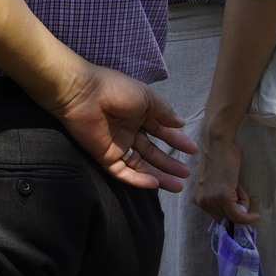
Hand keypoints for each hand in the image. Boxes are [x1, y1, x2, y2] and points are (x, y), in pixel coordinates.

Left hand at [49, 64, 196, 191]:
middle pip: (151, 152)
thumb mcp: (146, 97)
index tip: (192, 150)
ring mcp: (115, 145)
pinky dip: (138, 179)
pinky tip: (155, 184)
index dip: (175, 141)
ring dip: (159, 176)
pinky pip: (122, 172)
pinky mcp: (104, 156)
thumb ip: (163, 111)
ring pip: (140, 165)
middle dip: (169, 163)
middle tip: (186, 173)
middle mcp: (127, 131)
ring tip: (178, 185)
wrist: (83, 94)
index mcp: (137, 115)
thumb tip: (180, 123)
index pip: (159, 132)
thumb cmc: (115, 89)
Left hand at [189, 138, 258, 224]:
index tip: (245, 208)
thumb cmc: (221, 160)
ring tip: (242, 187)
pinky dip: (248, 218)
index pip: (218, 217)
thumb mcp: (219, 183)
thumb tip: (243, 212)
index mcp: (197, 199)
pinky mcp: (223, 197)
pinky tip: (257, 216)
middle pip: (226, 218)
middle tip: (251, 198)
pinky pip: (238, 216)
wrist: (218, 144)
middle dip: (240, 210)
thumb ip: (227, 199)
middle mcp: (200, 202)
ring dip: (244, 205)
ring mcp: (211, 200)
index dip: (233, 214)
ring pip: (235, 216)